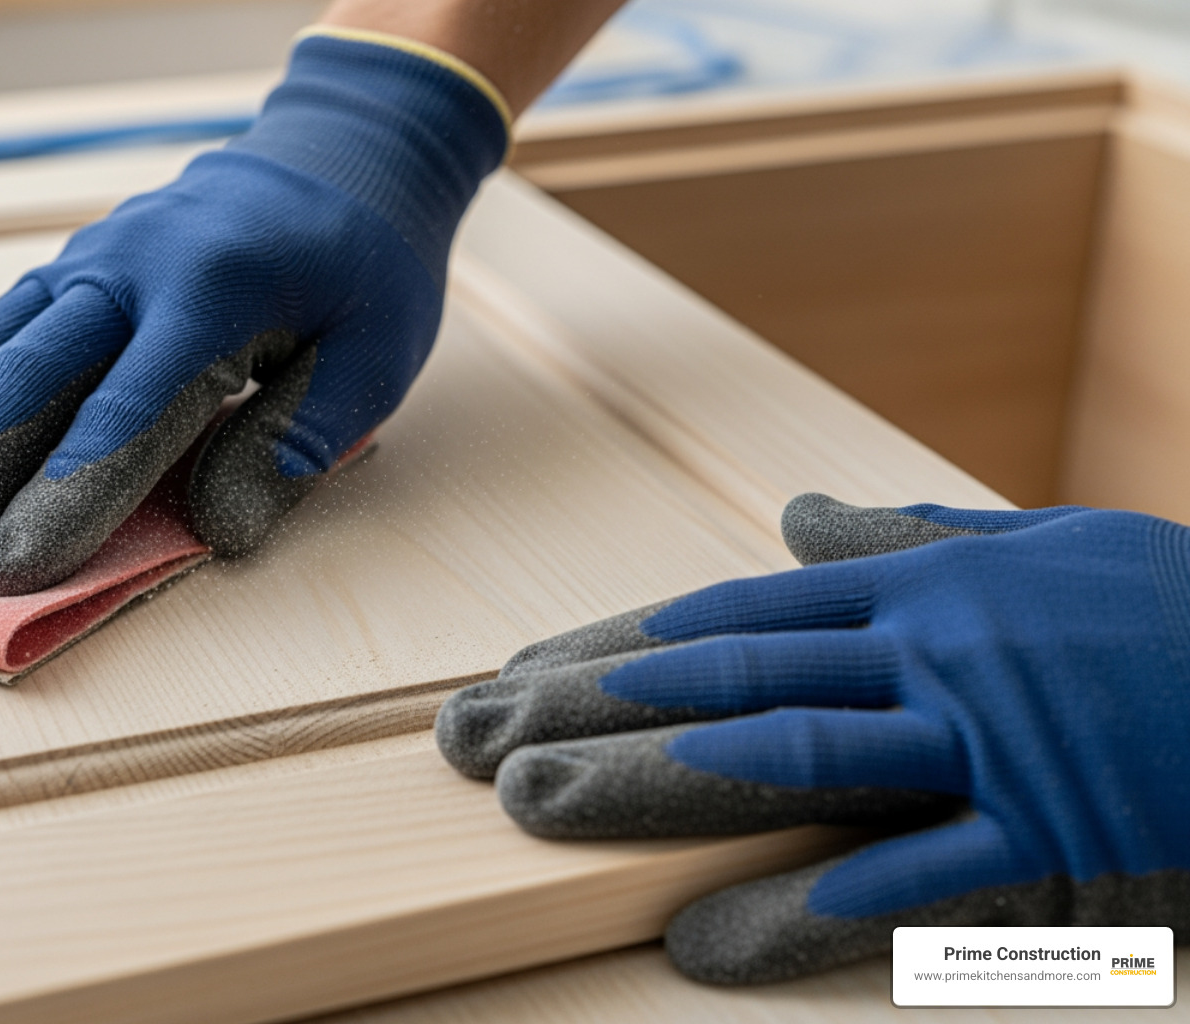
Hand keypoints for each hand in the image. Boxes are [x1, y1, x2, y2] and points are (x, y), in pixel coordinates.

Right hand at [0, 32, 507, 593]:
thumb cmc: (367, 268)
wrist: (343, 156)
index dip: (62, 499)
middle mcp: (130, 268)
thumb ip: (299, 440)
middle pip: (28, 380)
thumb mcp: (374, 357)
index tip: (6, 575)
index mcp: (213, 290)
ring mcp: (89, 262)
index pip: (126, 412)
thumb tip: (221, 534)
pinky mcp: (70, 272)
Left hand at [436, 494, 1189, 982]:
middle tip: (473, 741)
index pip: (731, 614)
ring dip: (652, 788)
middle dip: (589, 708)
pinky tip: (702, 943)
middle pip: (726, 678)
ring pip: (788, 761)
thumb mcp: (1037, 546)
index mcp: (920, 583)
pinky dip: (803, 910)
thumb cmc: (1172, 612)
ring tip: (535, 813)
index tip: (518, 673)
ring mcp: (983, 740)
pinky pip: (908, 879)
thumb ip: (908, 536)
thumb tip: (799, 516)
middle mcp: (929, 649)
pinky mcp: (1049, 833)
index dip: (615, 645)